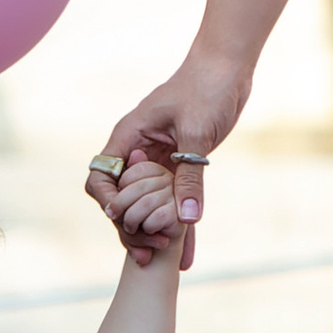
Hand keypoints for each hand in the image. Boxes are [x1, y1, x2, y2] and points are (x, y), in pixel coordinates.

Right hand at [88, 55, 249, 267]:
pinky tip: (188, 250)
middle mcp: (140, 151)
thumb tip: (187, 220)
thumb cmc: (206, 87)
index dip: (109, 201)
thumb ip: (190, 176)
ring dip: (155, 232)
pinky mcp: (181, 165)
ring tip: (166, 264)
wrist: (229, 68)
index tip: (123, 219)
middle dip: (132, 227)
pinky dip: (180, 222)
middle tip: (148, 254)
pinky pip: (175, 200)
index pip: (102, 176)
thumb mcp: (197, 132)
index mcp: (129, 136)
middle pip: (124, 197)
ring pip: (149, 204)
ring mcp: (160, 160)